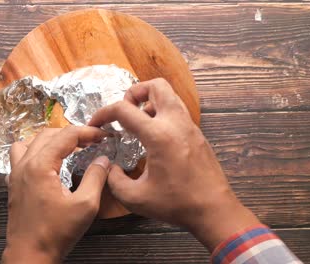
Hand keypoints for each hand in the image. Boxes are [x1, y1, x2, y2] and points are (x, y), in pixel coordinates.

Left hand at [2, 126, 110, 262]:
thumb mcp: (85, 205)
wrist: (29, 255)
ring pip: (30, 142)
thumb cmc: (56, 232)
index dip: (88, 132)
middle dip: (71, 134)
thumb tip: (103, 159)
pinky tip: (48, 163)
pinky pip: (20, 156)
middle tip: (91, 141)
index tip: (104, 136)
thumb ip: (96, 177)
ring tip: (68, 147)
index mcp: (40, 165)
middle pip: (48, 134)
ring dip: (50, 140)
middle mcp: (24, 164)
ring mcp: (15, 174)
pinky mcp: (13, 184)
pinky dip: (35, 152)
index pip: (66, 136)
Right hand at [89, 78, 259, 250]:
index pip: (124, 109)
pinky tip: (154, 138)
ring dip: (150, 101)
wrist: (214, 210)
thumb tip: (109, 167)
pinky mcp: (197, 134)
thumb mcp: (135, 198)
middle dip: (134, 92)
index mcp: (158, 135)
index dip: (103, 113)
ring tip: (138, 123)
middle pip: (156, 85)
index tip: (95, 124)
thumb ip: (114, 179)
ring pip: (170, 96)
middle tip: (125, 112)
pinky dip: (162, 114)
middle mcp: (176, 123)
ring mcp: (190, 127)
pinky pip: (177, 111)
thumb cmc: (177, 204)